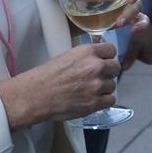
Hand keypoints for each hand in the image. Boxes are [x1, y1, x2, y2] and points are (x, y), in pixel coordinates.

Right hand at [1, 43, 119, 127]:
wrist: (35, 96)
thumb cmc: (46, 77)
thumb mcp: (67, 57)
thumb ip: (85, 57)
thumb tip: (97, 59)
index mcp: (87, 52)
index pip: (111, 50)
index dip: (107, 57)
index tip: (103, 62)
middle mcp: (95, 66)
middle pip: (116, 67)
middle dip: (108, 73)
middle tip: (96, 78)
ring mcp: (97, 85)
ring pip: (112, 85)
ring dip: (104, 89)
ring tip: (89, 91)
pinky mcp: (95, 102)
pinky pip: (110, 100)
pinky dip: (103, 102)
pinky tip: (92, 100)